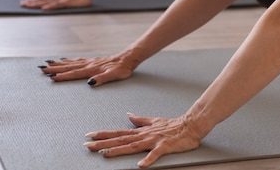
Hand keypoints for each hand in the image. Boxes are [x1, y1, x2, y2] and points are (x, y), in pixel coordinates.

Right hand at [38, 54, 136, 85]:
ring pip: (71, 63)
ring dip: (59, 64)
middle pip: (69, 67)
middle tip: (42, 68)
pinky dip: (68, 61)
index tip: (51, 77)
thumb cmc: (122, 69)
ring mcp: (90, 62)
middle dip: (55, 68)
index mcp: (92, 69)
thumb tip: (90, 83)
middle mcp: (89, 64)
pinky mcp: (92, 61)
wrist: (128, 58)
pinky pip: (77, 60)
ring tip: (48, 63)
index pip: (75, 73)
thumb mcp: (114, 75)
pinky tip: (64, 60)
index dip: (63, 76)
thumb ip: (102, 79)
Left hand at [84, 114, 203, 167]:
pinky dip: (147, 159)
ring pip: (132, 146)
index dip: (103, 134)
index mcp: (141, 131)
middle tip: (88, 146)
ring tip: (104, 154)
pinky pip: (155, 154)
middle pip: (120, 139)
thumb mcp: (154, 121)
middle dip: (103, 143)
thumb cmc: (173, 125)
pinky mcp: (164, 146)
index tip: (89, 136)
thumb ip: (140, 120)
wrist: (190, 125)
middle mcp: (144, 135)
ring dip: (118, 150)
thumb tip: (128, 115)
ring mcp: (153, 141)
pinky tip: (140, 166)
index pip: (118, 132)